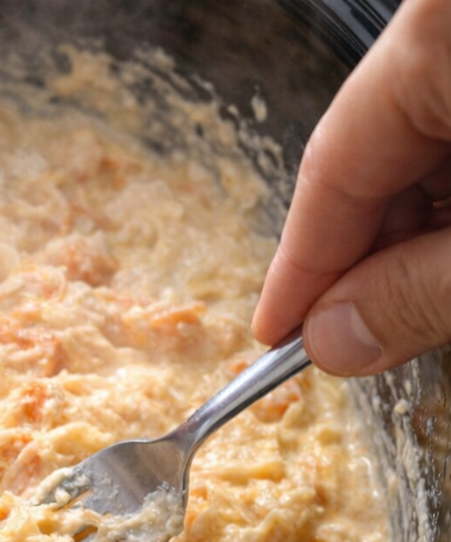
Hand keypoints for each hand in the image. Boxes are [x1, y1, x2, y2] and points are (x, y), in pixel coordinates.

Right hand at [253, 0, 450, 375]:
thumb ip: (425, 292)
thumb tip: (336, 342)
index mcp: (447, 28)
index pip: (336, 165)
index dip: (299, 266)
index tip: (275, 336)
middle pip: (378, 152)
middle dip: (368, 256)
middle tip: (354, 336)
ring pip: (427, 140)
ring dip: (420, 230)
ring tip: (418, 298)